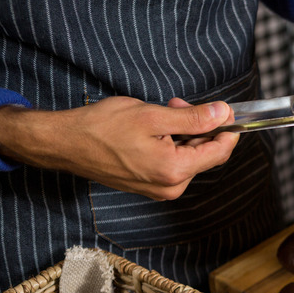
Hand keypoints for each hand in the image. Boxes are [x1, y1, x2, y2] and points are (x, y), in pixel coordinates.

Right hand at [0, 97, 237, 199]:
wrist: (65, 144)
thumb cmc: (102, 128)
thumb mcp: (153, 116)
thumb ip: (193, 117)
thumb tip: (224, 113)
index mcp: (174, 171)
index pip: (219, 151)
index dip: (228, 128)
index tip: (228, 110)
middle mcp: (171, 186)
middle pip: (205, 153)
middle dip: (200, 125)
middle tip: (179, 104)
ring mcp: (160, 188)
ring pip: (190, 155)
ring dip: (185, 131)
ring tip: (165, 110)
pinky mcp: (150, 184)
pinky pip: (175, 161)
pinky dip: (173, 141)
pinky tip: (158, 126)